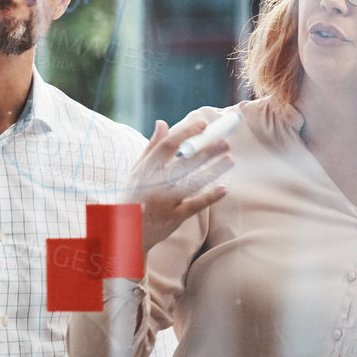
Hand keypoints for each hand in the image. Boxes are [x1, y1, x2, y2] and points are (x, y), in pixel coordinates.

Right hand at [129, 113, 235, 253]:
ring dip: (212, 171)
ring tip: (230, 159)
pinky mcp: (173, 218)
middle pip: (183, 163)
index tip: (204, 124)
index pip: (167, 146)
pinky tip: (224, 188)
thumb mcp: (138, 171)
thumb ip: (152, 148)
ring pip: (192, 184)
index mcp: (146, 169)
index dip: (186, 133)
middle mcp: (154, 184)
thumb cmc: (134, 196)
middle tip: (224, 141)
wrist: (127, 232)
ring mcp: (164, 202)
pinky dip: (209, 197)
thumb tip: (163, 123)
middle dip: (205, 151)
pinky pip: (194, 206)